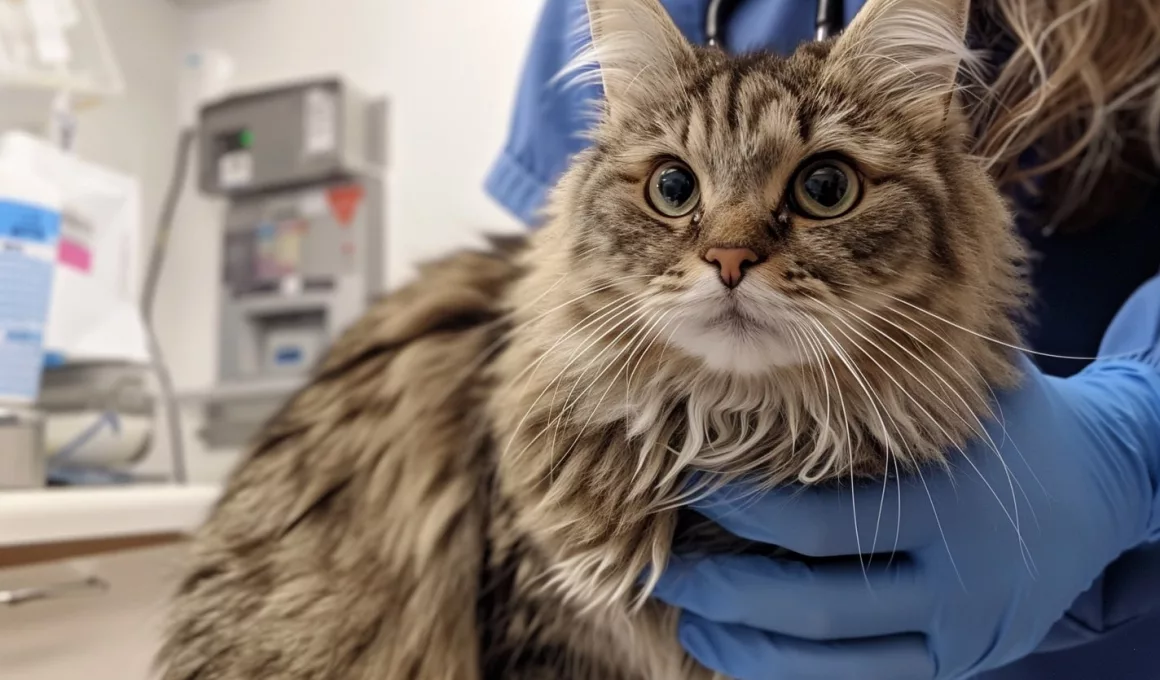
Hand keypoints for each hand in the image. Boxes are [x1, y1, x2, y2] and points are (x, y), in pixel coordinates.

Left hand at [653, 278, 1159, 679]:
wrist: (1104, 486)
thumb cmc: (1011, 423)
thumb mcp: (962, 386)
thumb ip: (883, 377)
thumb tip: (771, 345)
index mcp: (946, 503)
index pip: (813, 525)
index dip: (737, 513)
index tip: (687, 485)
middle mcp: (956, 581)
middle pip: (812, 606)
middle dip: (724, 593)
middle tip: (667, 571)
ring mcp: (960, 635)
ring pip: (833, 664)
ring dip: (748, 649)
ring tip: (692, 621)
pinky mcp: (958, 663)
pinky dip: (797, 674)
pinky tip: (746, 653)